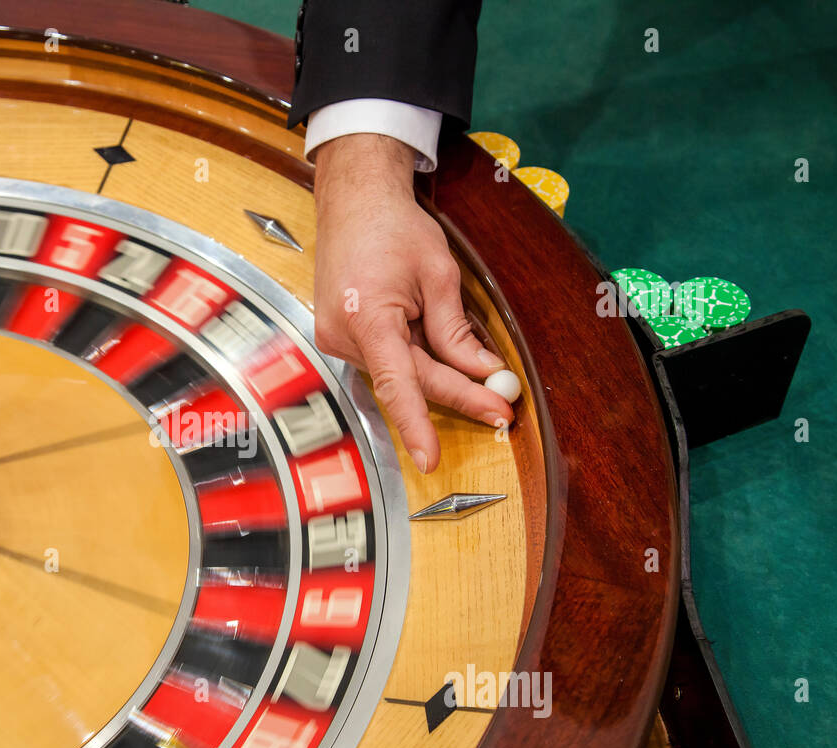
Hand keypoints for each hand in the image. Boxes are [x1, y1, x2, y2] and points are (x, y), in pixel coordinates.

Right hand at [312, 133, 513, 473]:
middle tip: (501, 407)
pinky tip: (438, 353)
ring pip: (397, 372)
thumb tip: (482, 374)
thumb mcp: (438, 275)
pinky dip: (415, 361)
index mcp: (366, 317)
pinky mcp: (339, 337)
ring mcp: (335, 339)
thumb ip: (456, 331)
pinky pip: (385, 360)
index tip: (432, 458)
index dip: (416, 424)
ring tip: (479, 373)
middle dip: (457, 394)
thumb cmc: (393, 228)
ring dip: (437, 375)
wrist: (353, 201)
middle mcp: (342, 335)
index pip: (397, 383)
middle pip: (408, 381)